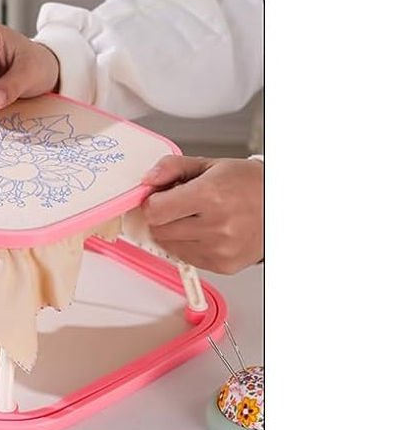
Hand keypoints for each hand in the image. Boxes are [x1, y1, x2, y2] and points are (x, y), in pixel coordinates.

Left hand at [139, 156, 263, 273]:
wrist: (281, 206)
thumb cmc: (249, 185)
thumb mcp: (211, 165)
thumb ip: (173, 167)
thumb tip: (148, 179)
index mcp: (212, 195)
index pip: (155, 210)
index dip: (154, 202)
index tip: (162, 198)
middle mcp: (217, 225)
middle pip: (159, 230)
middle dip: (163, 217)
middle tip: (182, 207)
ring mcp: (220, 248)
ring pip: (169, 246)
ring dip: (175, 233)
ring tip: (198, 218)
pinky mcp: (223, 265)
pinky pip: (186, 258)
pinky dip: (189, 246)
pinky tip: (207, 232)